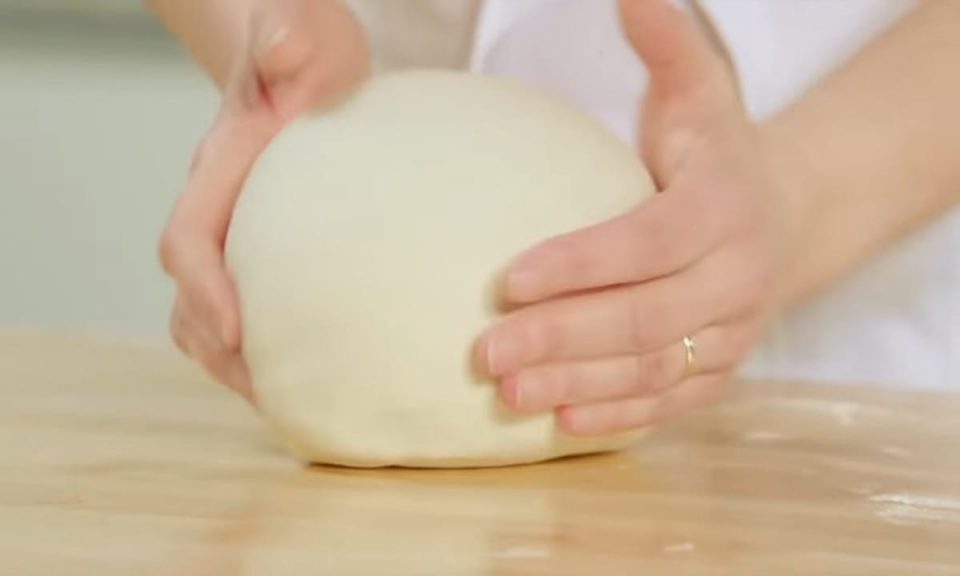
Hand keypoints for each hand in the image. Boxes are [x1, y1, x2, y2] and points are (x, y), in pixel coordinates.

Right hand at [159, 0, 368, 400]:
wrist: (301, 55)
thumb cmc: (303, 49)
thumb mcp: (303, 35)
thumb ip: (288, 40)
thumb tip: (286, 48)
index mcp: (220, 168)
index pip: (189, 240)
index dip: (204, 291)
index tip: (238, 334)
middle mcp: (217, 208)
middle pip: (187, 297)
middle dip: (218, 351)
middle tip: (269, 395)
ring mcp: (236, 233)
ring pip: (207, 314)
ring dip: (235, 363)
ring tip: (288, 402)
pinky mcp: (262, 249)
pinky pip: (248, 306)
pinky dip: (265, 347)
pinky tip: (313, 368)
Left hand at [478, 0, 789, 434]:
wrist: (784, 215)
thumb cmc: (715, 153)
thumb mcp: (699, 93)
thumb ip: (665, 47)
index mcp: (725, 207)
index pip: (649, 241)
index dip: (581, 263)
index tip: (505, 279)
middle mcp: (737, 276)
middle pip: (646, 317)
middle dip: (562, 338)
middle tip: (484, 352)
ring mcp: (732, 332)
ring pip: (654, 368)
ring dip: (578, 386)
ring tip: (507, 394)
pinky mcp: (720, 370)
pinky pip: (670, 401)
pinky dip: (617, 415)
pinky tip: (559, 423)